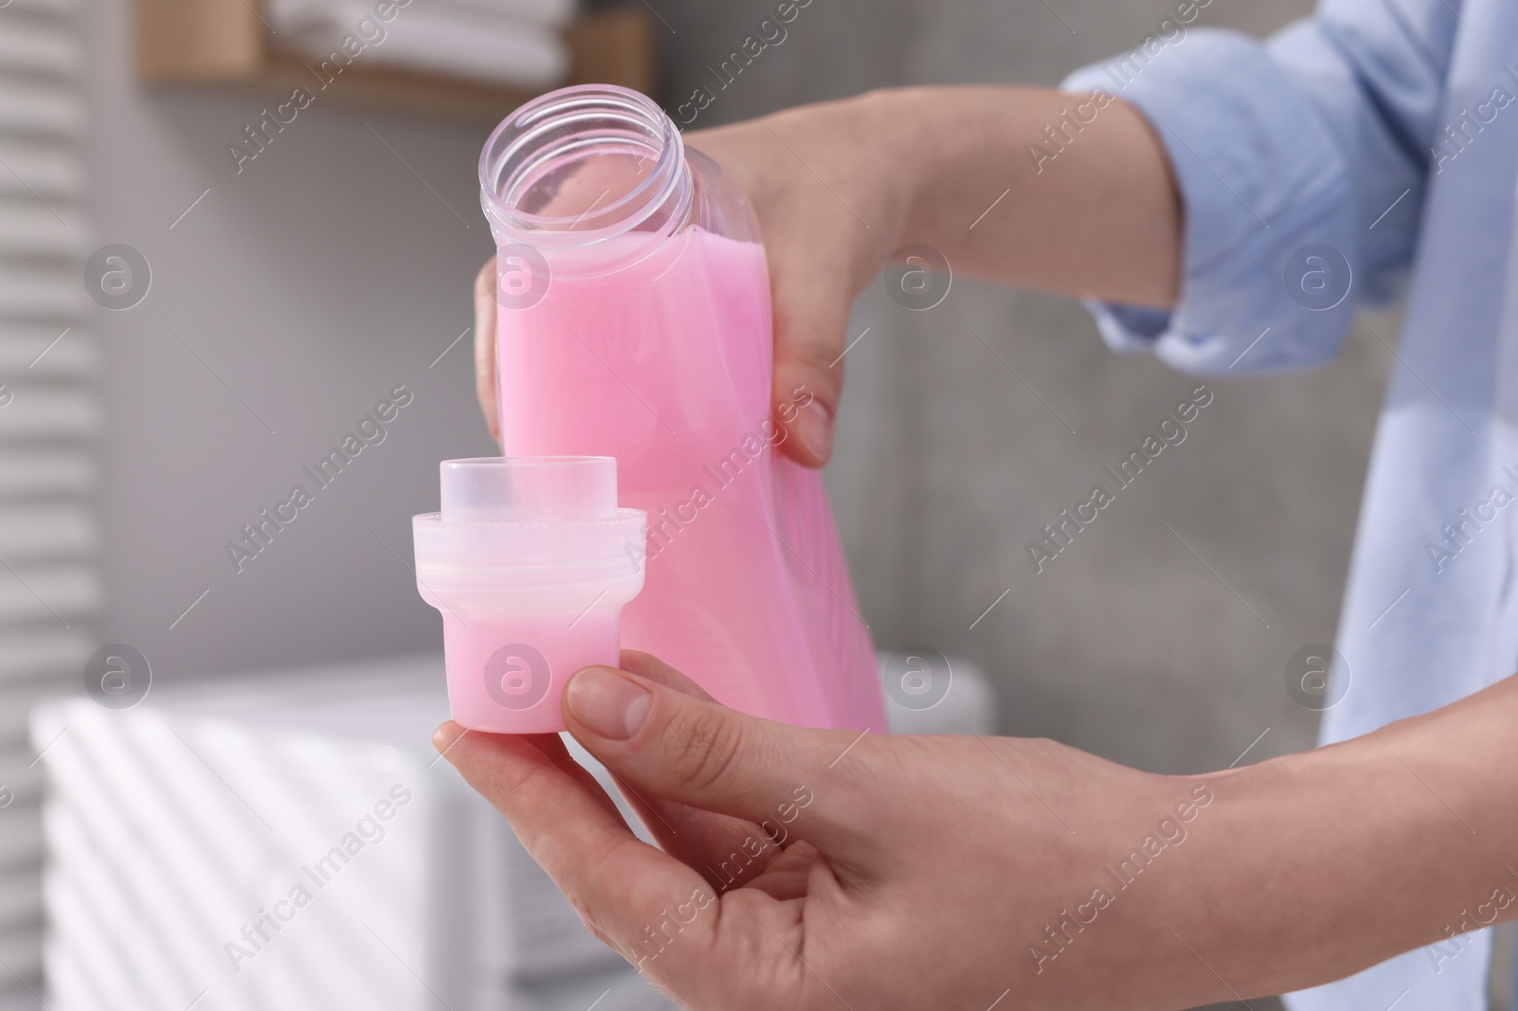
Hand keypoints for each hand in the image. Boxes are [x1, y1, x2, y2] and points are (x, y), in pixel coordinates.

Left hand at [434, 651, 1239, 1009]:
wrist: (1184, 891)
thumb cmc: (1055, 865)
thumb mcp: (863, 795)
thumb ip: (718, 751)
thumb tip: (593, 705)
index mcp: (769, 995)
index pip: (606, 883)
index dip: (526, 796)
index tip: (461, 722)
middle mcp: (773, 985)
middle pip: (632, 862)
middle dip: (566, 769)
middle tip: (501, 678)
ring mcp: (805, 945)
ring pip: (684, 839)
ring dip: (634, 754)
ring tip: (571, 669)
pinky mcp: (836, 902)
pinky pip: (742, 829)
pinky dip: (703, 763)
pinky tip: (667, 697)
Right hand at [472, 94, 916, 466]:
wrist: (881, 167)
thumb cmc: (841, 187)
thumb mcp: (824, 264)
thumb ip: (813, 351)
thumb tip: (804, 447)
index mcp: (616, 184)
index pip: (523, 263)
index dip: (503, 341)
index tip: (513, 411)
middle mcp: (609, 215)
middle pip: (534, 308)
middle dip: (527, 384)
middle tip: (546, 459)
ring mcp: (634, 250)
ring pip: (571, 326)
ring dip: (564, 388)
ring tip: (573, 463)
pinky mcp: (666, 284)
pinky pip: (615, 331)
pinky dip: (609, 380)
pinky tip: (623, 436)